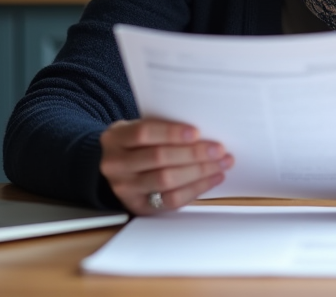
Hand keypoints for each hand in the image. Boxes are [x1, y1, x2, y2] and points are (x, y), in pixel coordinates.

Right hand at [99, 118, 233, 214]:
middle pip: (158, 158)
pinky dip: (196, 188)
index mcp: (115, 138)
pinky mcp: (138, 206)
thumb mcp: (139, 128)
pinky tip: (212, 178)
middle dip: (193, 154)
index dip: (172, 133)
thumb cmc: (137, 144)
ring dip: (199, 172)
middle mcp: (115, 164)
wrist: (118, 168)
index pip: (143, 133)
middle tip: (218, 150)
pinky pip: (171, 200)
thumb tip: (203, 134)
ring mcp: (124, 188)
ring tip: (221, 164)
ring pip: (166, 180)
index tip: (197, 132)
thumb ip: (162, 129)